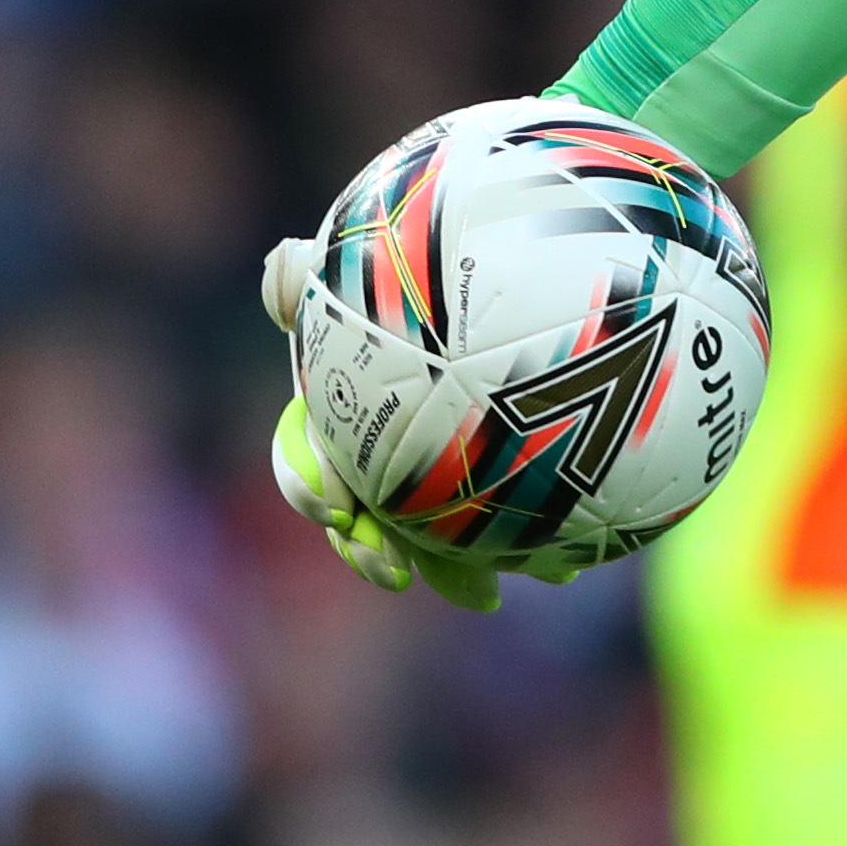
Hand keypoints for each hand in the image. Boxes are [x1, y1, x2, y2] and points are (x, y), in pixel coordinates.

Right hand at [258, 236, 582, 610]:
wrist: (541, 262)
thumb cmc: (439, 258)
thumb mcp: (382, 256)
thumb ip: (332, 266)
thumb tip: (280, 262)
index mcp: (349, 397)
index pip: (309, 451)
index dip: (311, 484)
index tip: (335, 506)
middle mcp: (387, 437)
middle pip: (362, 512)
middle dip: (372, 550)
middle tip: (395, 571)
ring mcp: (445, 460)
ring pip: (430, 532)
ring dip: (452, 567)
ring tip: (491, 589)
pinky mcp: (508, 476)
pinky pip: (504, 523)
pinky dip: (526, 546)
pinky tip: (566, 568)